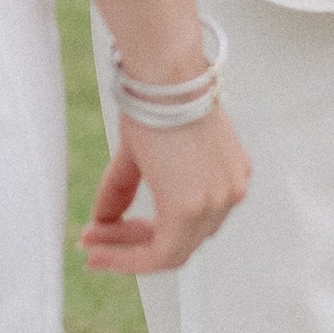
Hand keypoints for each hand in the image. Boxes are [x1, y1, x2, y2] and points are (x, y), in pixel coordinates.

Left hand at [81, 103, 250, 274]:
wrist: (173, 70)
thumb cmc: (147, 110)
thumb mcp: (126, 161)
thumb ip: (115, 198)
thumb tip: (102, 222)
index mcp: (185, 208)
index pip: (158, 258)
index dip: (124, 261)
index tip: (94, 254)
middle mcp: (216, 204)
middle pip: (176, 246)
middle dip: (135, 243)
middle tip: (101, 233)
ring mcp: (232, 187)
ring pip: (197, 229)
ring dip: (161, 228)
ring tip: (124, 217)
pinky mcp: (239, 169)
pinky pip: (214, 204)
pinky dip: (188, 209)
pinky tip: (161, 196)